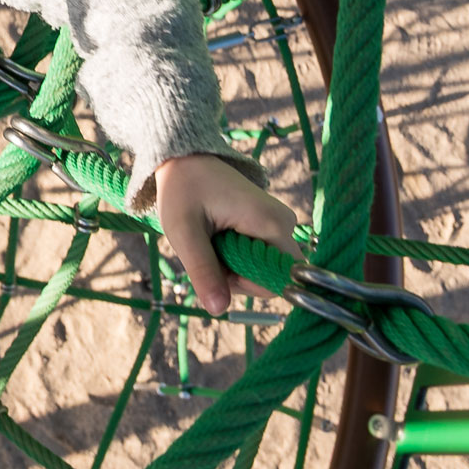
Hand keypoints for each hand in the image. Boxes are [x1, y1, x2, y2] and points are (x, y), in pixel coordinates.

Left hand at [152, 154, 297, 317]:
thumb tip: (217, 310)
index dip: (247, 284)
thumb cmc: (183, 189)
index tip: (219, 264)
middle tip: (208, 249)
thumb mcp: (184, 232)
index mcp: (272, 224)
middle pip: (269, 277)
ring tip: (210, 238)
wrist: (185, 158)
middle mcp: (284, 224)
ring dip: (232, 266)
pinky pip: (259, 256)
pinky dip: (235, 255)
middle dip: (236, 275)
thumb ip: (202, 270)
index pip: (279, 281)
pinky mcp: (270, 225)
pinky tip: (218, 236)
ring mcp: (279, 224)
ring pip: (262, 269)